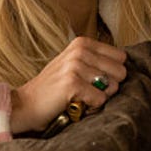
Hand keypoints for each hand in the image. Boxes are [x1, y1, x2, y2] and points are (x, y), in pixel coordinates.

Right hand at [10, 37, 126, 133]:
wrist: (25, 105)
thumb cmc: (53, 89)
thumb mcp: (75, 66)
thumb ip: (97, 62)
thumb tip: (126, 67)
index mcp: (83, 43)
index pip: (121, 58)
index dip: (111, 75)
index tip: (92, 81)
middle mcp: (80, 50)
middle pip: (121, 72)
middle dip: (108, 88)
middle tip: (87, 92)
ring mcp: (75, 65)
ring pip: (113, 87)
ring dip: (98, 98)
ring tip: (80, 98)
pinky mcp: (72, 83)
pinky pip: (100, 100)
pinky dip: (90, 107)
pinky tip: (75, 104)